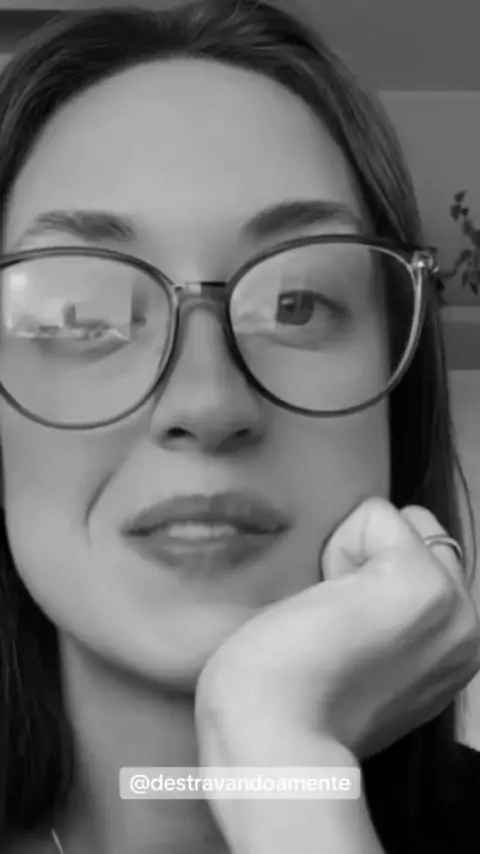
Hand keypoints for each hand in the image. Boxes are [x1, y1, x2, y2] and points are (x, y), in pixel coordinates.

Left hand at [195, 497, 479, 761]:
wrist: (272, 742)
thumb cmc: (291, 707)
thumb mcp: (358, 663)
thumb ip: (381, 623)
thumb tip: (355, 582)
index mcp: (451, 654)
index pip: (429, 566)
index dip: (373, 576)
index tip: (341, 631)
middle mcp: (465, 630)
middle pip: (425, 536)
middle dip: (372, 555)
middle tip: (333, 615)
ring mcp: (450, 604)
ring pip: (406, 522)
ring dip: (356, 550)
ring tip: (328, 608)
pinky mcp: (418, 581)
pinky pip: (378, 515)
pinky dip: (340, 542)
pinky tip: (323, 598)